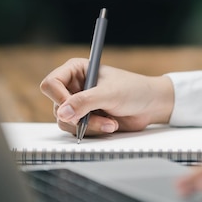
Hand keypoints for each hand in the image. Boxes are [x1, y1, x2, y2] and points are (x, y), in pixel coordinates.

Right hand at [40, 58, 174, 135]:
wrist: (150, 105)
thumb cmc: (134, 90)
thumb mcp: (109, 93)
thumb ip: (84, 102)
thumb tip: (63, 113)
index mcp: (75, 70)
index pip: (51, 84)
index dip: (59, 98)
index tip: (72, 109)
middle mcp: (73, 87)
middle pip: (58, 107)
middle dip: (79, 116)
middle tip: (99, 116)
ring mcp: (78, 105)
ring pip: (66, 122)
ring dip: (89, 126)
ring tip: (110, 122)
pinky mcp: (85, 119)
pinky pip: (77, 131)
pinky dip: (94, 131)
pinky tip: (110, 125)